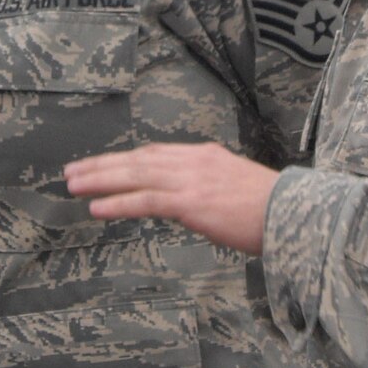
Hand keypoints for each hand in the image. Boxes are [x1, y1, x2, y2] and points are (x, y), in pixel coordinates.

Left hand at [65, 142, 280, 255]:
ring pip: (135, 176)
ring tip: (73, 185)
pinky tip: (96, 208)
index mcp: (204, 155)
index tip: (100, 163)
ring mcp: (191, 180)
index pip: (153, 153)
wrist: (295, 213)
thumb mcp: (234, 186)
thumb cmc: (271, 208)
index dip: (123, 159)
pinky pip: (146, 201)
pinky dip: (118, 203)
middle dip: (101, 165)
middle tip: (71, 171)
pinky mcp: (192, 202)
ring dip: (100, 180)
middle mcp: (193, 161)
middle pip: (137, 160)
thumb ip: (206, 187)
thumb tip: (185, 200)